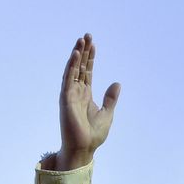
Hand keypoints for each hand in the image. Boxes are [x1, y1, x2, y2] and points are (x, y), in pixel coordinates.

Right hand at [54, 34, 120, 170]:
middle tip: (86, 35)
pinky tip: (76, 55)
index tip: (93, 44)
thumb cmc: (93, 135)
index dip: (90, 58)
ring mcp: (70, 94)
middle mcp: (76, 92)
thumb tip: (117, 83)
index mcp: (86, 95)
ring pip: (73, 69)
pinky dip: (71, 66)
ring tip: (81, 40)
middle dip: (83, 51)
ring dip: (76, 55)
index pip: (87, 71)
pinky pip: (68, 79)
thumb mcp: (107, 113)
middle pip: (80, 67)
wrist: (84, 148)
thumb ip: (110, 98)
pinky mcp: (66, 99)